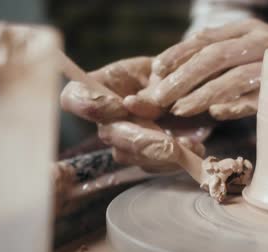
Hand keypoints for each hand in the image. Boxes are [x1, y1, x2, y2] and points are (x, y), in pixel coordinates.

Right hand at [60, 56, 207, 169]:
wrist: (193, 91)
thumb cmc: (172, 73)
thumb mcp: (165, 69)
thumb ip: (151, 84)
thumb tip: (132, 105)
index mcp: (103, 85)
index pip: (73, 97)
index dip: (90, 104)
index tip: (121, 105)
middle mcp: (106, 118)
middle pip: (107, 133)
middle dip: (138, 139)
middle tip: (167, 143)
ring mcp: (122, 140)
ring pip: (129, 154)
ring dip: (160, 153)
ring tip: (189, 145)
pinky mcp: (142, 158)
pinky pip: (151, 166)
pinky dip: (175, 160)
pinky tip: (194, 149)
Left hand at [126, 18, 267, 120]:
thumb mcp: (251, 51)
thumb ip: (222, 58)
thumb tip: (178, 73)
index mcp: (248, 29)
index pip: (205, 39)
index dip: (177, 53)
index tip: (155, 70)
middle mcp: (261, 39)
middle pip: (213, 56)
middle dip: (182, 78)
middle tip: (158, 98)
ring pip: (232, 76)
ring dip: (203, 95)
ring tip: (179, 110)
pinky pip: (259, 96)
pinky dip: (237, 104)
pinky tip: (217, 114)